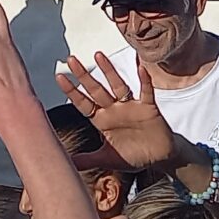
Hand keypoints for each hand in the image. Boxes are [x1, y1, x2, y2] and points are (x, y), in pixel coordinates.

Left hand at [56, 55, 176, 170]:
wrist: (159, 158)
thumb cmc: (133, 155)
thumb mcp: (107, 159)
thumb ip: (87, 160)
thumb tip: (64, 163)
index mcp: (102, 120)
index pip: (83, 103)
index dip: (72, 91)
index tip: (59, 77)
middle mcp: (114, 110)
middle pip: (96, 90)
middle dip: (84, 76)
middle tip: (71, 60)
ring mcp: (130, 107)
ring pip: (118, 85)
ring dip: (109, 71)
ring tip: (98, 55)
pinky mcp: (148, 108)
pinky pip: (146, 92)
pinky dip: (144, 81)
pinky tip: (141, 68)